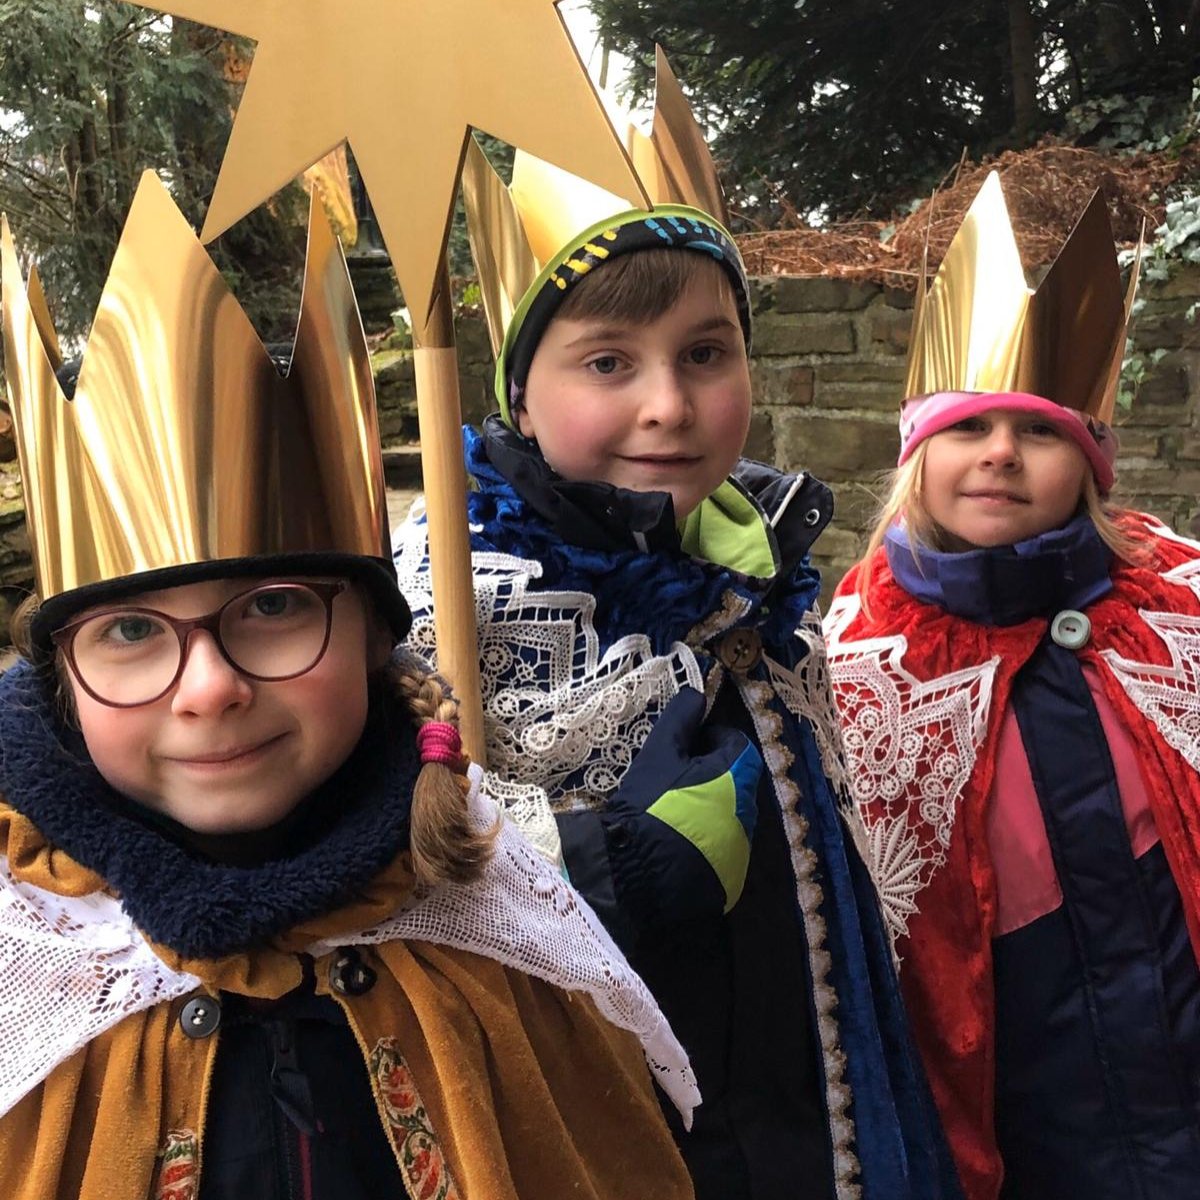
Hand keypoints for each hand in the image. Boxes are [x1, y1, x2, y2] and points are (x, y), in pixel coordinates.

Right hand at [605, 687, 761, 919]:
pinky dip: (705, 839)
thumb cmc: (650, 804)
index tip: (684, 747)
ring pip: (730, 814)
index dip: (710, 739)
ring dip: (709, 807)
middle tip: (673, 780)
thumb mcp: (659, 753)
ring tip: (672, 812)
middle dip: (710, 774)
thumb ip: (680, 719)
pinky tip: (676, 843)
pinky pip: (722, 847)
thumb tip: (696, 695)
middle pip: (736, 780)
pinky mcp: (731, 876)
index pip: (737, 744)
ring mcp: (742, 848)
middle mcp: (749, 812)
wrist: (639, 873)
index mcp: (737, 777)